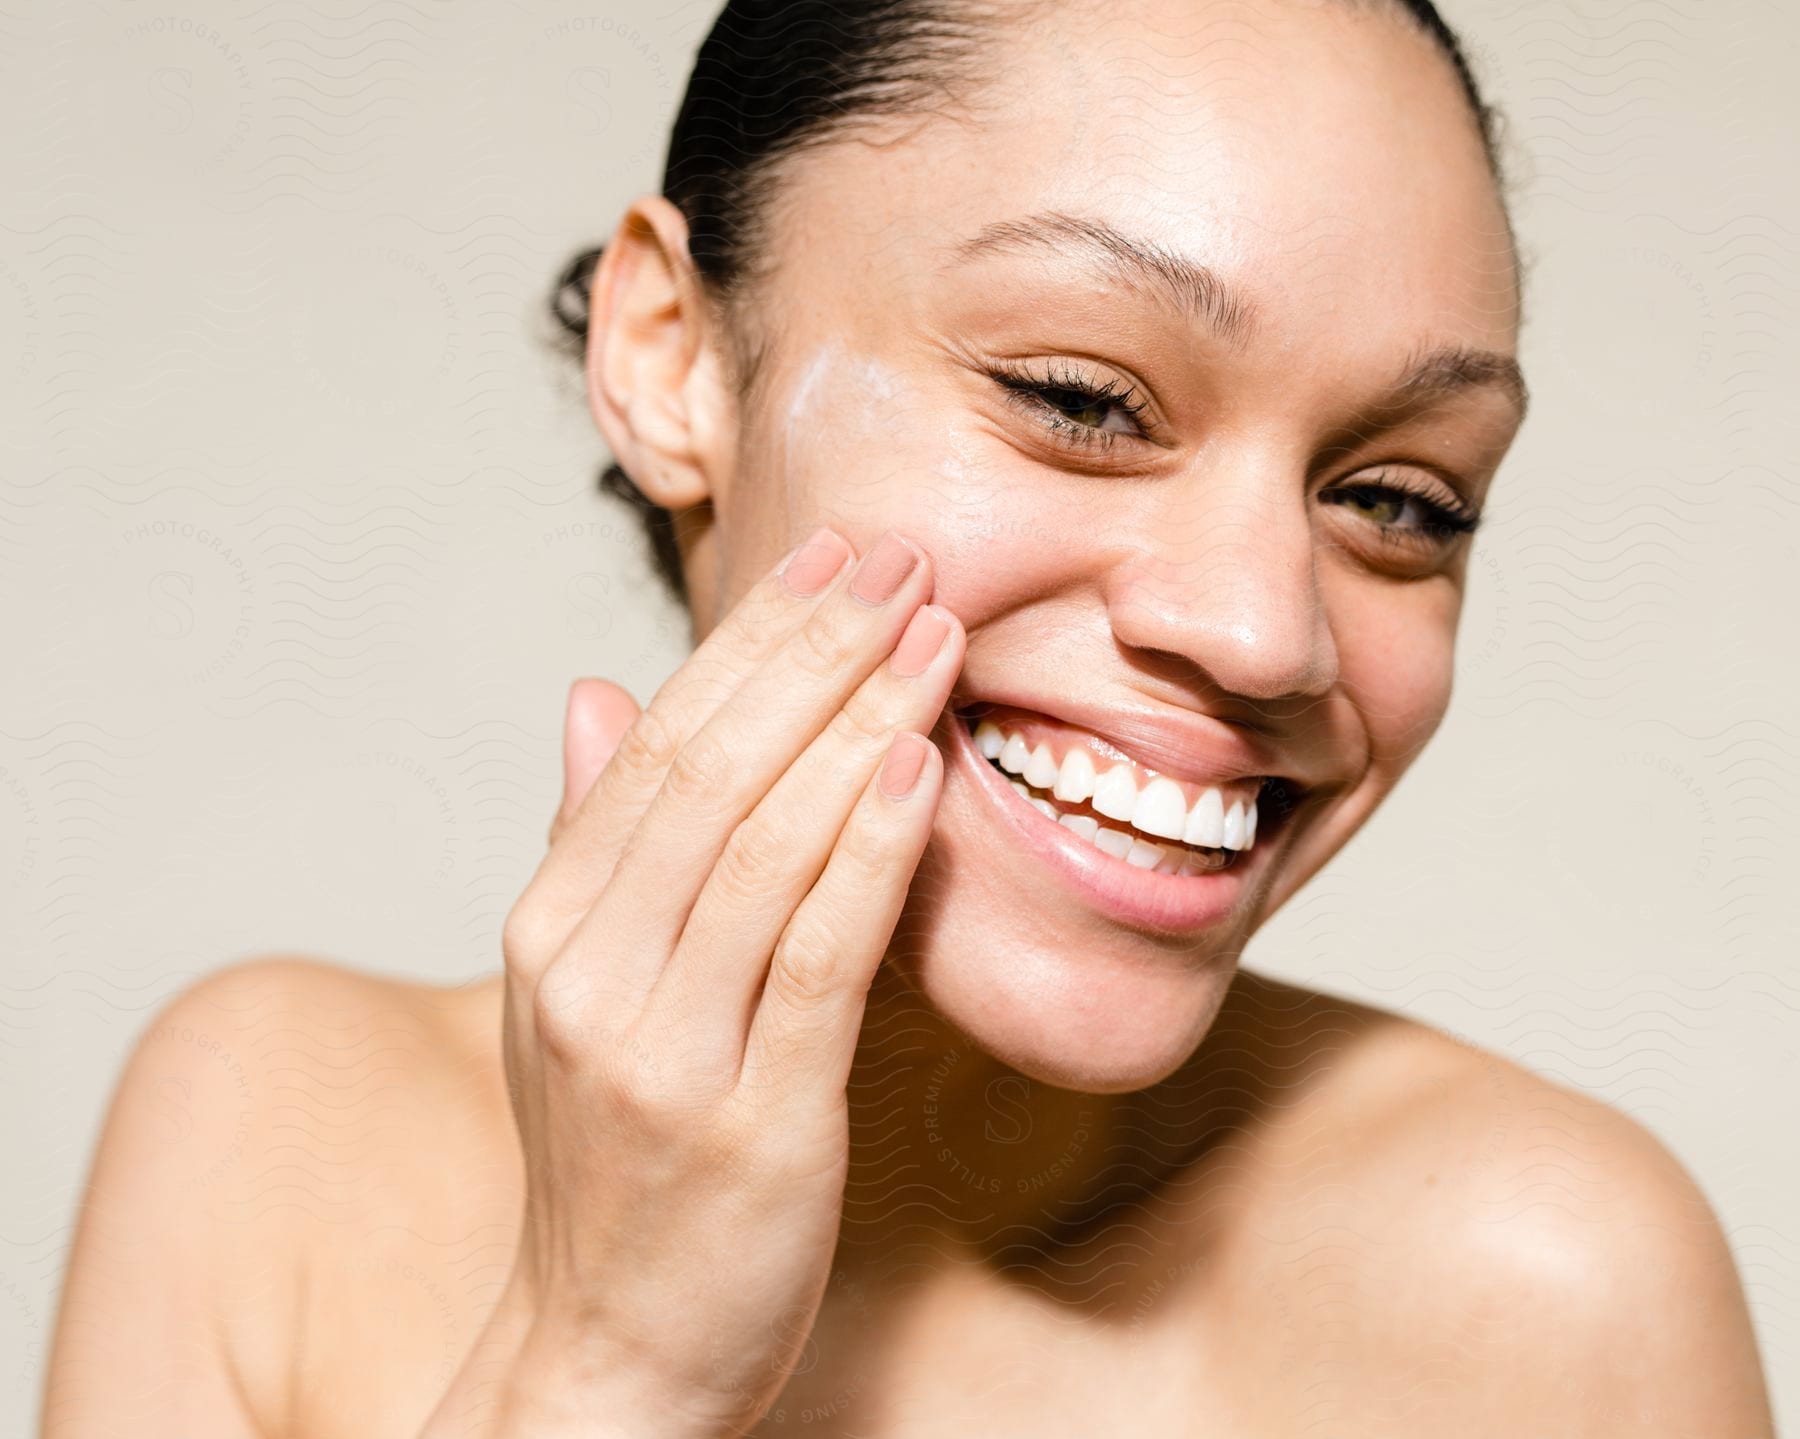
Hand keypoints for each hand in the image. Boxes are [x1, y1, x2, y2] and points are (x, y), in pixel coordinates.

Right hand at [471, 528, 962, 1436]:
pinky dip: (868, 850)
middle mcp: (589, 972)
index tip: (834, 558)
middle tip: (901, 556)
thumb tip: (590, 694)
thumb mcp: (578, 993)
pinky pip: (816, 954)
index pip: (658, 743)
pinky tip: (918, 767)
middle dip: (815, 649)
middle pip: (712, 769)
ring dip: (857, 719)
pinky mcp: (747, 1117)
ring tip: (933, 628)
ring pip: (765, 841)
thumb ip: (591, 840)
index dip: (752, 641)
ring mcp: (659, 1047)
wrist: (607, 1354)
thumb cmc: (616, 1163)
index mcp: (552, 925)